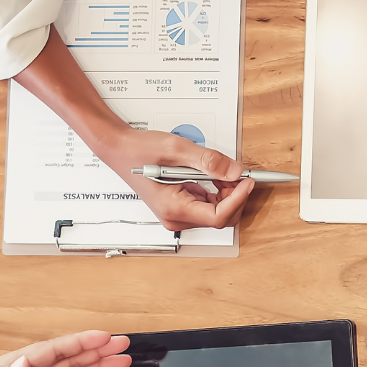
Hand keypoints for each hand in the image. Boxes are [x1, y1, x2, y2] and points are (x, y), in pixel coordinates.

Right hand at [97, 126, 252, 231]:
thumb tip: (234, 171)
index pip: (218, 216)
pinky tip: (211, 175)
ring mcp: (177, 214)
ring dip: (226, 193)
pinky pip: (207, 205)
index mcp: (174, 208)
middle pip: (220, 217)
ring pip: (215, 212)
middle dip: (234, 196)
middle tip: (238, 172)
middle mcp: (175, 217)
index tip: (247, 181)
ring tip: (222, 170)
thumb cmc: (139, 151)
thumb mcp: (177, 149)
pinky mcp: (179, 207)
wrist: (120, 150)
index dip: (238, 199)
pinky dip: (216, 191)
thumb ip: (209, 161)